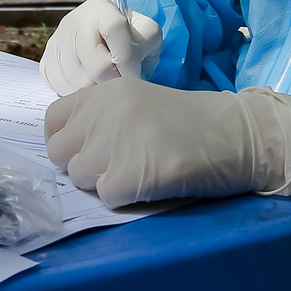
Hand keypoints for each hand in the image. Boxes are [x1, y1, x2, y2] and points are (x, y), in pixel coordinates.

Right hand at [41, 0, 162, 95]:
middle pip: (97, 65)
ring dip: (100, 90)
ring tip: (107, 83)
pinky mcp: (47, 63)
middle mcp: (75, 22)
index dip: (129, 58)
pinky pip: (64, 88)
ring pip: (82, 82)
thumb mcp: (145, 32)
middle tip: (122, 82)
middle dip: (116, 80)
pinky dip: (81, 93)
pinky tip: (91, 84)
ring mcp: (58, 43)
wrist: (98, 38)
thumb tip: (133, 65)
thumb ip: (147, 41)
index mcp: (101, 8)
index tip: (136, 72)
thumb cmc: (127, 38)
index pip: (115, 29)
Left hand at [44, 78, 290, 207]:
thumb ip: (103, 117)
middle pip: (60, 154)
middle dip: (82, 166)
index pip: (53, 121)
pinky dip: (125, 198)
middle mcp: (104, 113)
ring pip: (80, 177)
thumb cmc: (192, 122)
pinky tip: (150, 185)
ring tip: (138, 173)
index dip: (66, 141)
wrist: (237, 133)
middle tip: (115, 167)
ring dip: (104, 183)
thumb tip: (69, 146)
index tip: (86, 152)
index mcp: (105, 92)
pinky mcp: (130, 175)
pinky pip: (106, 197)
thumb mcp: (139, 102)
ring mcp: (115, 143)